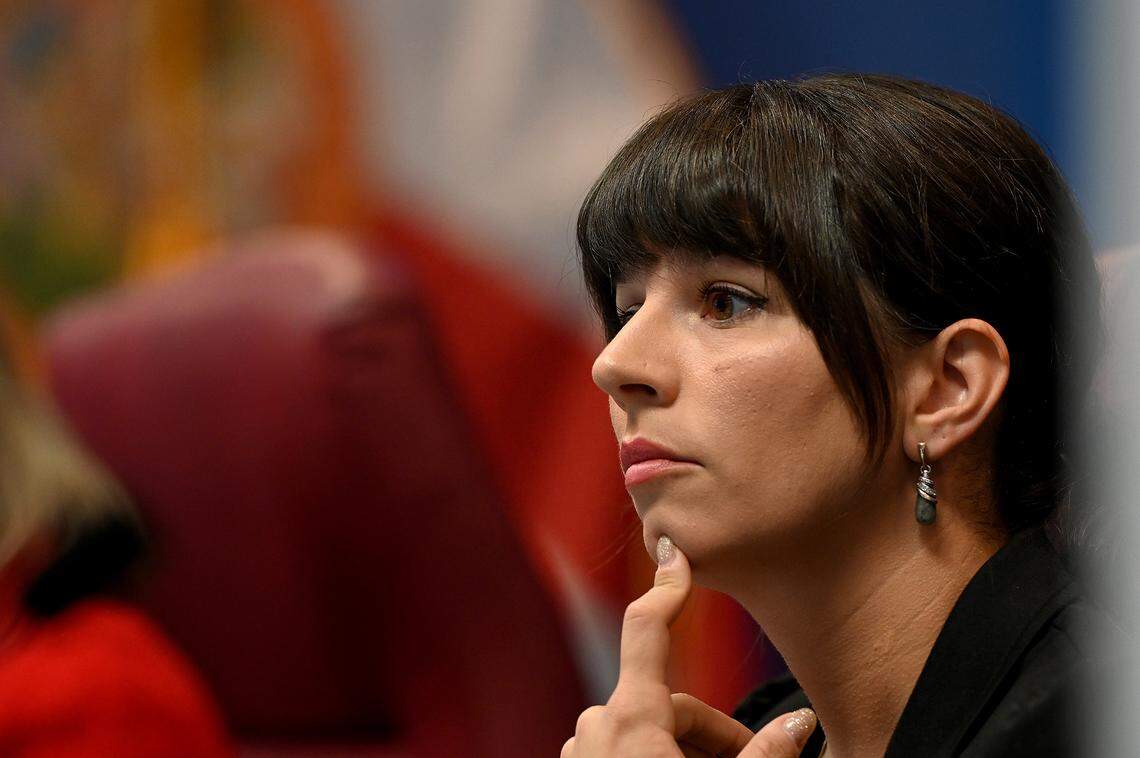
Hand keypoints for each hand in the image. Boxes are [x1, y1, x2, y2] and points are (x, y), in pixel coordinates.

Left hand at [561, 537, 817, 756]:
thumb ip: (765, 753)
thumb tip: (803, 723)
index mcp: (630, 718)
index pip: (647, 630)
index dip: (667, 589)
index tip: (675, 554)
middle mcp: (597, 726)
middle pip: (665, 701)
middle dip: (710, 730)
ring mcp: (580, 750)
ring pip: (643, 726)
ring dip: (680, 747)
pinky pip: (618, 749)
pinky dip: (649, 757)